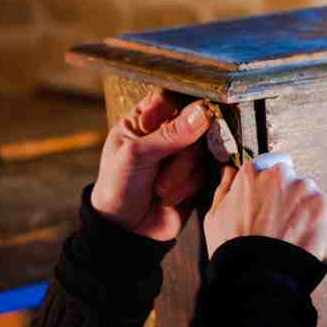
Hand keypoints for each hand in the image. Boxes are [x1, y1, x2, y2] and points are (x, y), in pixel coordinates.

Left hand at [91, 89, 212, 240]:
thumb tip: (203, 112)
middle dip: (179, 152)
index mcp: (143, 120)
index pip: (171, 97)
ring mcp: (183, 154)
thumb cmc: (118, 186)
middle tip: (158, 168)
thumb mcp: (136, 156)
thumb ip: (169, 134)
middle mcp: (167, 133)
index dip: (178, 108)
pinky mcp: (197, 176)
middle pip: (194, 124)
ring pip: (203, 150)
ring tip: (158, 190)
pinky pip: (207, 172)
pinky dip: (188, 187)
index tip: (176, 124)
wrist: (126, 229)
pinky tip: (169, 197)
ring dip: (180, 174)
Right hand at [204, 153, 326, 261]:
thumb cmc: (233, 249)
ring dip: (304, 213)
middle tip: (278, 225)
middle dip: (288, 198)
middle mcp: (282, 176)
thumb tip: (229, 172)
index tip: (269, 199)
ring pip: (310, 198)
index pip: (269, 164)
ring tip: (291, 238)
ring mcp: (308, 191)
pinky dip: (320, 228)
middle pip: (292, 181)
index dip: (269, 185)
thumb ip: (224, 188)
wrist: (257, 277)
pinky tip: (304, 244)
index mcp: (253, 173)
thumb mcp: (214, 217)